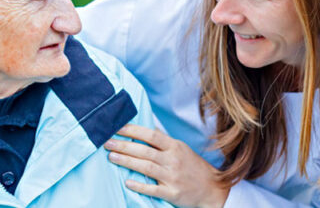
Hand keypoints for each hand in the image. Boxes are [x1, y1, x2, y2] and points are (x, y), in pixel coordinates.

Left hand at [104, 124, 229, 207]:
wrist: (213, 188)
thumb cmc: (193, 167)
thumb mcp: (181, 148)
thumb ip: (163, 140)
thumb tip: (146, 126)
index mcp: (174, 147)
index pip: (151, 135)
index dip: (133, 130)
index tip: (117, 127)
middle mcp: (173, 160)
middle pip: (144, 151)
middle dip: (124, 146)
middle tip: (107, 142)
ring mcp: (172, 177)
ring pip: (146, 167)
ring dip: (127, 161)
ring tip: (111, 157)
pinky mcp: (172, 193)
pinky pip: (153, 189)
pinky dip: (140, 185)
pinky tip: (127, 182)